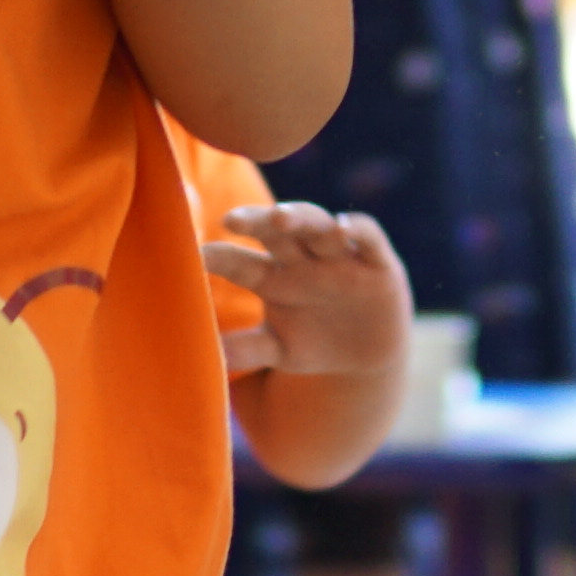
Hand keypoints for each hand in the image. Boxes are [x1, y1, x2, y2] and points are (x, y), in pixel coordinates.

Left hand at [206, 198, 412, 382]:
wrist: (366, 356)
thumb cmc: (312, 344)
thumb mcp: (279, 350)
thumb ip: (247, 350)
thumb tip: (209, 355)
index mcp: (272, 277)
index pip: (241, 263)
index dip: (221, 257)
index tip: (198, 255)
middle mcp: (302, 259)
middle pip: (276, 232)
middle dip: (257, 221)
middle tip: (232, 219)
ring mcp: (339, 257)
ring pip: (318, 226)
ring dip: (301, 218)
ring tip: (280, 218)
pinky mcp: (377, 261)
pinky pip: (369, 237)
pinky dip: (358, 228)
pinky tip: (343, 226)